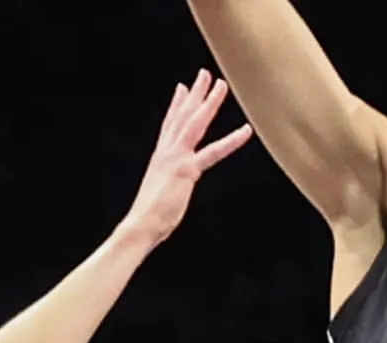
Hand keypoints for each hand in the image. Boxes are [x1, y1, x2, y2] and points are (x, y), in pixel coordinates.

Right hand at [120, 69, 252, 243]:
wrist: (140, 224)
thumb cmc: (150, 215)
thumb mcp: (160, 190)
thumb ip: (167, 180)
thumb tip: (169, 180)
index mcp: (161, 156)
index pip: (170, 124)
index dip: (177, 104)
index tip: (182, 87)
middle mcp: (167, 151)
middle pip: (183, 116)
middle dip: (195, 94)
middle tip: (205, 74)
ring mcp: (177, 158)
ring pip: (195, 123)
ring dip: (209, 102)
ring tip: (221, 85)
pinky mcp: (187, 170)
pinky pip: (213, 152)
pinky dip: (231, 140)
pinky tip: (246, 131)